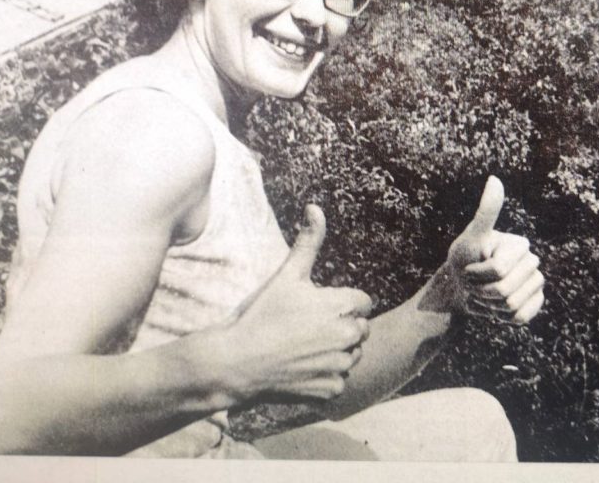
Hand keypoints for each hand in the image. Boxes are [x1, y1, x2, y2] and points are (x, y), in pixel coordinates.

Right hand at [219, 205, 372, 403]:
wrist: (235, 362)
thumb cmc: (261, 314)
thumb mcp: (286, 274)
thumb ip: (308, 241)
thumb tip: (315, 207)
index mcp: (342, 306)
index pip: (363, 302)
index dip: (341, 303)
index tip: (318, 308)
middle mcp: (348, 336)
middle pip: (360, 329)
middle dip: (342, 327)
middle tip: (308, 329)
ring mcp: (340, 366)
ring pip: (351, 356)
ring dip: (336, 353)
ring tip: (303, 349)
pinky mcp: (330, 390)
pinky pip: (339, 382)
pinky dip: (324, 378)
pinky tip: (301, 370)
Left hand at [442, 176, 544, 324]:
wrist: (460, 288)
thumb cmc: (463, 260)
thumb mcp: (470, 238)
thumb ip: (486, 212)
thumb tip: (495, 179)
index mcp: (520, 245)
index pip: (497, 269)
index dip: (476, 274)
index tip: (469, 267)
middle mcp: (532, 262)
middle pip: (505, 290)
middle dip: (481, 291)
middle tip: (474, 283)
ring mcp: (535, 284)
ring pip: (512, 306)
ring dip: (489, 306)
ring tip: (483, 295)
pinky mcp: (534, 303)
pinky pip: (521, 317)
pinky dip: (502, 318)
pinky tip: (495, 308)